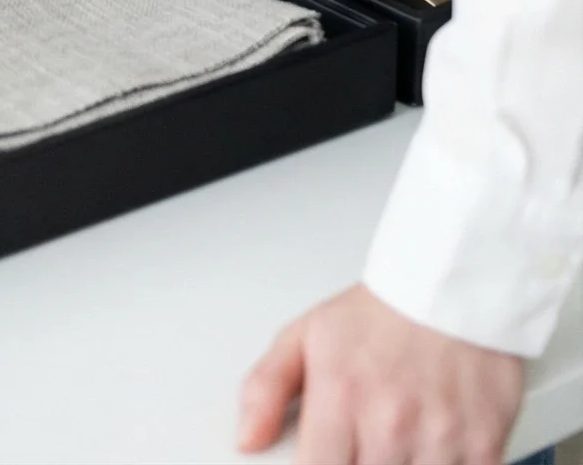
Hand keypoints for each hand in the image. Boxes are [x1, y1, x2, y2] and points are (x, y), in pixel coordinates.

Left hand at [238, 286, 524, 463]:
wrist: (454, 284)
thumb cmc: (382, 313)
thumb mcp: (307, 334)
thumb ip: (266, 386)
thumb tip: (247, 438)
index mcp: (341, 394)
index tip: (323, 461)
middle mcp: (390, 420)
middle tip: (360, 446)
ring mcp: (439, 437)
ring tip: (394, 447)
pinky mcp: (484, 446)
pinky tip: (428, 452)